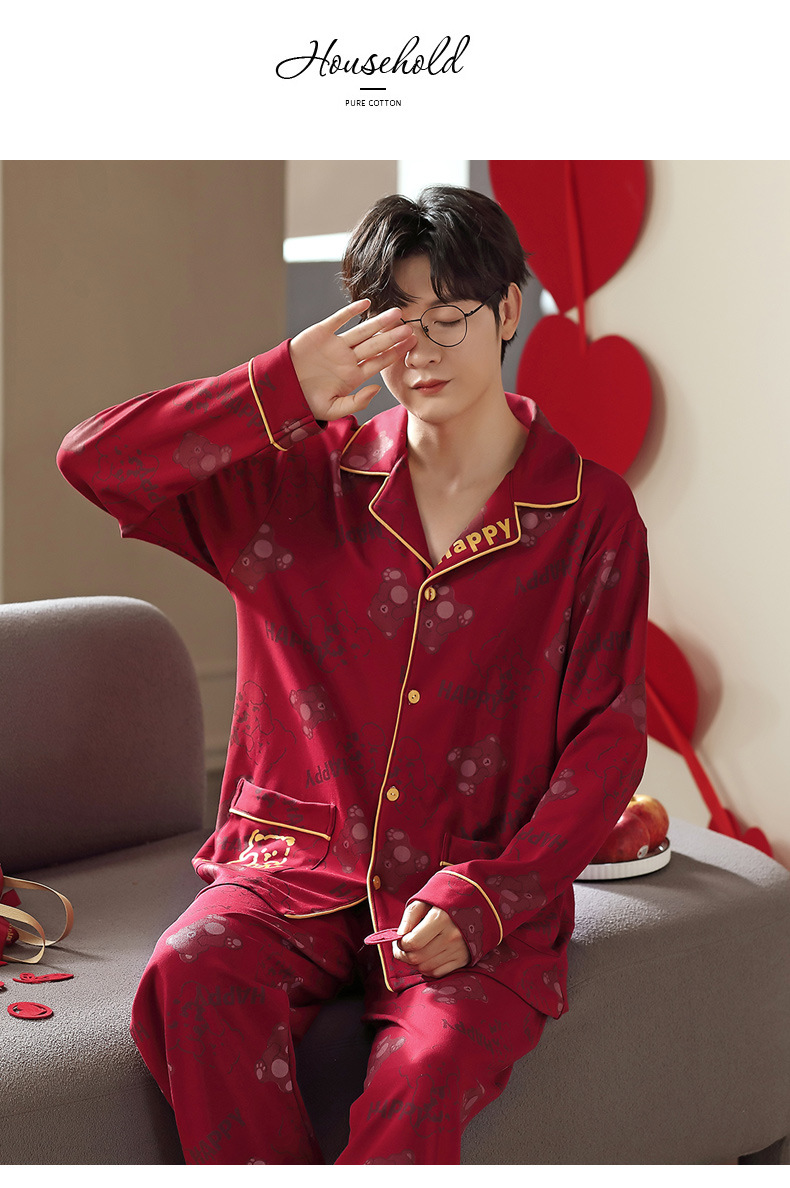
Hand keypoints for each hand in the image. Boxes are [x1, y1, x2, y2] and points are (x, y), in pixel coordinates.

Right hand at [289, 300, 415, 421]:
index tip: (411, 345)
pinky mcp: (321, 333)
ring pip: (362, 331)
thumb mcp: (332, 409)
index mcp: (353, 375)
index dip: (395, 352)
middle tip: (410, 328)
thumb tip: (377, 388)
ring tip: (396, 313)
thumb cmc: (306, 402)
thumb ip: (357, 402)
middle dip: (393, 337)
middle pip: (375, 345)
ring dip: (379, 322)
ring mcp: (336, 345)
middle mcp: (348, 358)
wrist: (281, 389)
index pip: (379, 361)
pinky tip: (366, 304)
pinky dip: (351, 311)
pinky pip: (339, 320)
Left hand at [392, 901, 469, 978]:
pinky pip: (438, 973)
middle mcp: (451, 936)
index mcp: (441, 918)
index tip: (399, 939)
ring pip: (425, 968)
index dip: (400, 944)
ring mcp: (458, 949)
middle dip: (403, 955)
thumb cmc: (445, 901)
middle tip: (402, 948)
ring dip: (414, 963)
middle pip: (417, 958)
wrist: (475, 904)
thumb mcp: (425, 900)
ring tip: (414, 951)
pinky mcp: (463, 959)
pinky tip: (426, 957)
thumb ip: (410, 916)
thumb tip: (399, 935)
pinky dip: (427, 968)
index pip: (412, 942)